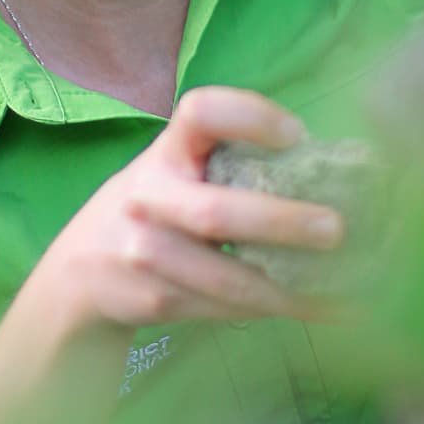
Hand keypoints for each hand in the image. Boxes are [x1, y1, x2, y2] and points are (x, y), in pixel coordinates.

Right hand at [30, 86, 344, 335]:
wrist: (79, 274)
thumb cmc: (157, 208)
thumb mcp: (175, 172)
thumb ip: (229, 165)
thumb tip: (329, 175)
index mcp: (166, 151)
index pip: (202, 113)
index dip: (250, 117)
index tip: (297, 135)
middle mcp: (148, 197)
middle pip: (215, 213)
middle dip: (280, 223)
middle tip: (336, 229)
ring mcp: (143, 254)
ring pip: (226, 279)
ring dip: (289, 289)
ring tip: (344, 287)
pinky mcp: (152, 301)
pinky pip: (222, 310)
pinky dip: (274, 310)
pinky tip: (316, 308)